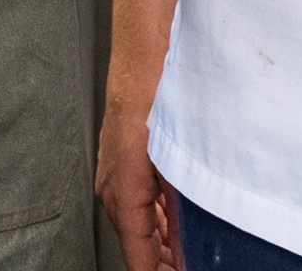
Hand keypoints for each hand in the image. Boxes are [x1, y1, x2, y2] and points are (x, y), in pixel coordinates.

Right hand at [97, 76, 181, 270]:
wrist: (146, 52)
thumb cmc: (158, 97)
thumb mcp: (179, 166)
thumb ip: (183, 216)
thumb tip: (186, 252)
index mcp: (123, 193)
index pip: (137, 255)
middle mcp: (113, 187)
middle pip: (136, 242)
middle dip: (159, 261)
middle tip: (188, 267)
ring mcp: (115, 172)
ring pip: (138, 222)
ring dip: (160, 242)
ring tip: (186, 253)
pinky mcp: (123, 158)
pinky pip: (138, 200)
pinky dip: (157, 218)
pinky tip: (177, 222)